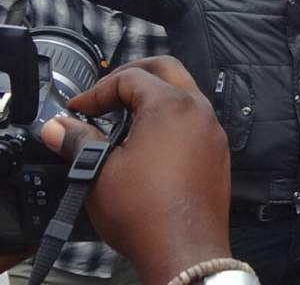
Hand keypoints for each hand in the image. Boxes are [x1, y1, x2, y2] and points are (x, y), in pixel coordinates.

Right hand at [40, 57, 231, 284]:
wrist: (185, 250)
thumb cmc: (147, 213)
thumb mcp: (99, 172)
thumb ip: (78, 141)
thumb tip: (58, 128)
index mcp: (172, 106)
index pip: (130, 77)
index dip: (97, 91)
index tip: (78, 111)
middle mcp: (200, 112)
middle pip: (166, 71)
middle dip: (131, 77)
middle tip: (105, 96)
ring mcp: (213, 133)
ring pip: (185, 95)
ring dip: (154, 98)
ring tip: (123, 120)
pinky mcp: (218, 154)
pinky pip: (195, 122)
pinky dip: (171, 121)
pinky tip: (148, 145)